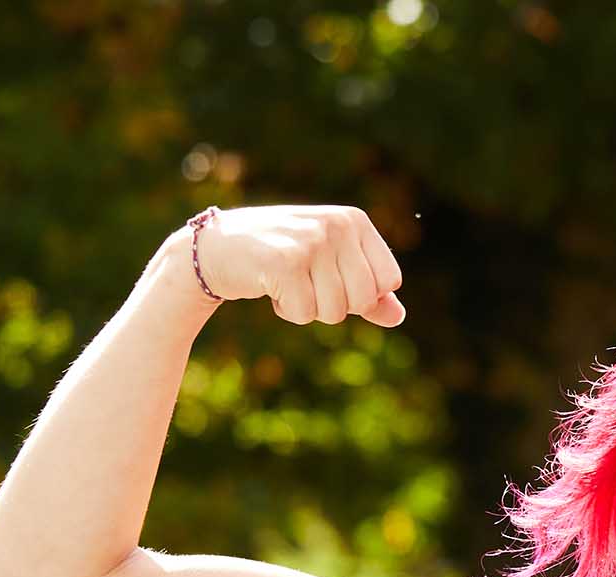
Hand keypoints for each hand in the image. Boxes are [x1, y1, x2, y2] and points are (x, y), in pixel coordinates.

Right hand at [180, 205, 407, 326]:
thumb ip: (368, 291)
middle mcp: (336, 225)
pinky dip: (288, 311)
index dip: (362, 294)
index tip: (333, 278)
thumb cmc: (280, 257)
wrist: (217, 249)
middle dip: (335, 305)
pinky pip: (305, 313)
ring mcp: (311, 241)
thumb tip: (398, 316)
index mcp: (354, 220)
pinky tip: (272, 286)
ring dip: (308, 309)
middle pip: (364, 300)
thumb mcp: (330, 266)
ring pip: (335, 311)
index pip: (389, 280)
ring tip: (288, 282)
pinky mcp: (285, 262)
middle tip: (307, 283)